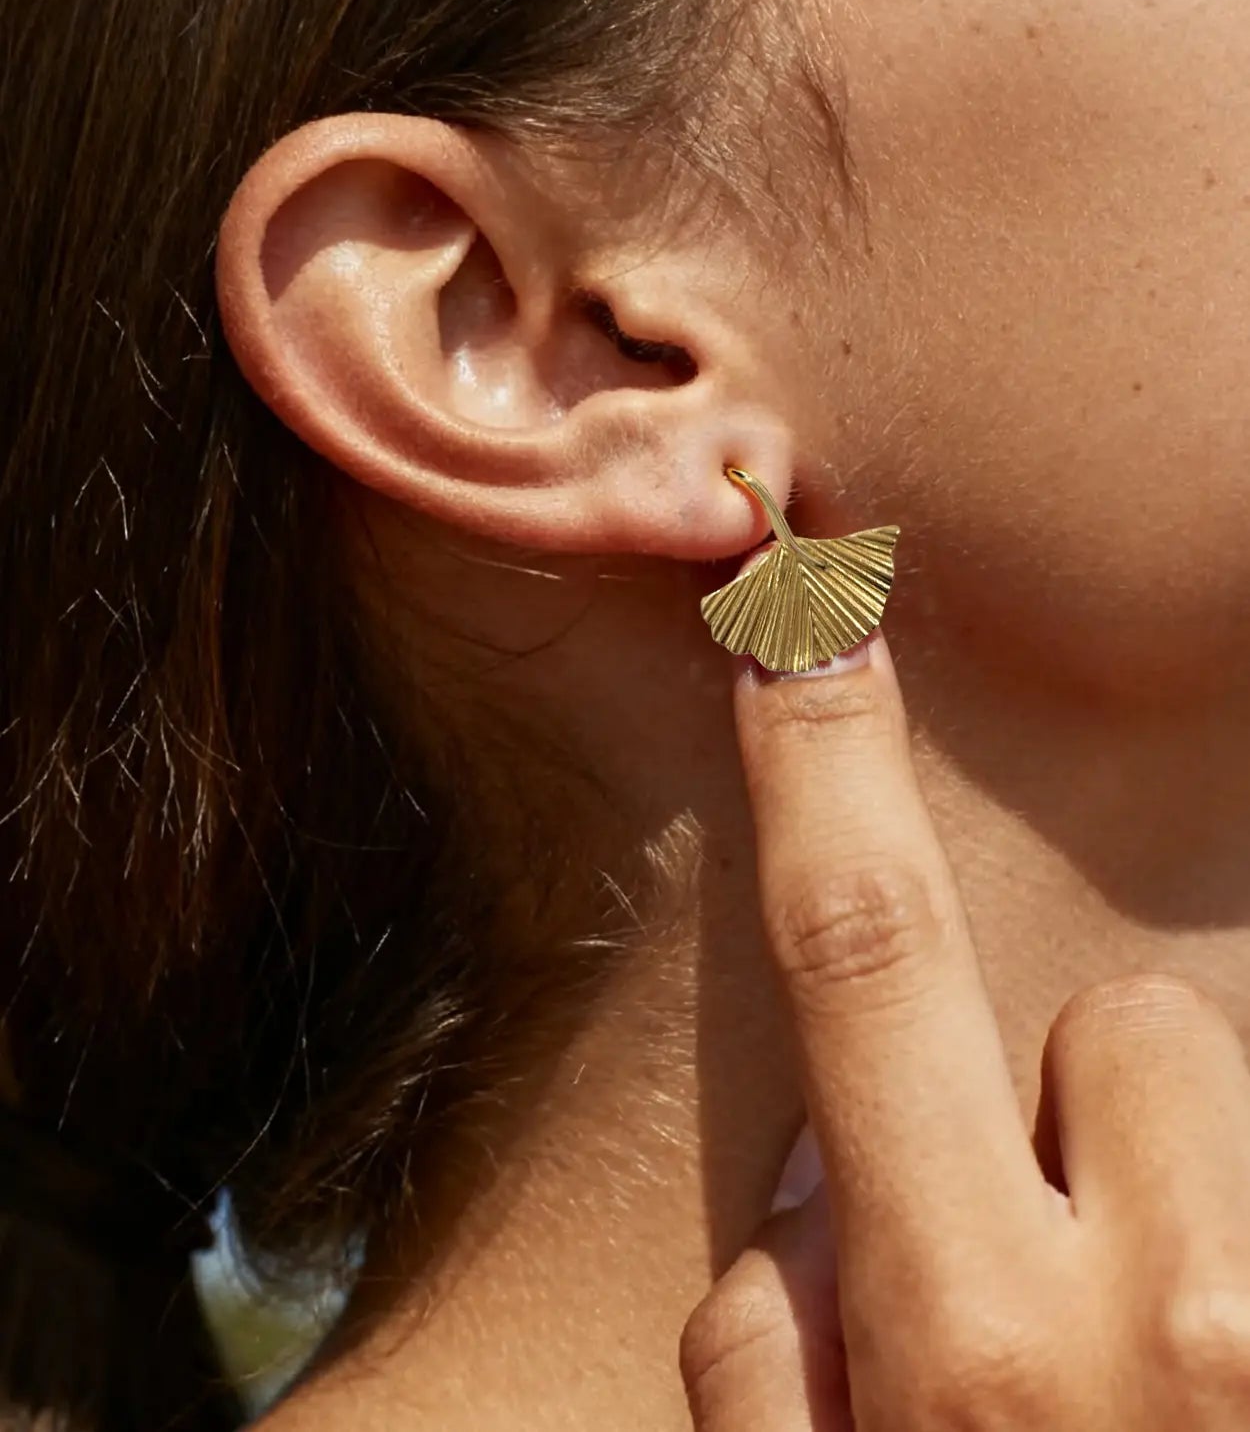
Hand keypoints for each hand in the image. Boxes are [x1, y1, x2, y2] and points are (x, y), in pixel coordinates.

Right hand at [680, 632, 1249, 1430]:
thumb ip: (769, 1361)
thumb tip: (813, 1205)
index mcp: (974, 1355)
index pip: (868, 961)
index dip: (828, 770)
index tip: (810, 629)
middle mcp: (1177, 1323)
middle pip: (1121, 1021)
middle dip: (1083, 1092)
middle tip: (1081, 1301)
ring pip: (1223, 1106)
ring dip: (1187, 1204)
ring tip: (1159, 1375)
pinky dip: (1242, 1253)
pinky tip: (1215, 1388)